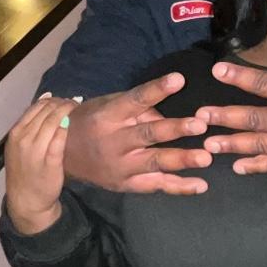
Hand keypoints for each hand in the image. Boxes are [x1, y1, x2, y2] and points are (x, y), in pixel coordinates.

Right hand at [5, 96, 75, 234]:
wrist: (26, 199)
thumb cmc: (26, 170)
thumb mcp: (21, 145)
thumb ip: (33, 123)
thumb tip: (48, 96)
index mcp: (16, 132)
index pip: (36, 106)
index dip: (54, 100)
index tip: (65, 101)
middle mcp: (24, 138)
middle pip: (47, 111)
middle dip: (63, 103)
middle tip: (76, 104)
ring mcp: (36, 149)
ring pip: (54, 120)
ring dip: (69, 111)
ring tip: (78, 111)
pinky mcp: (51, 160)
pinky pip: (61, 136)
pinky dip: (69, 127)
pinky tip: (76, 124)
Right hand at [60, 73, 212, 194]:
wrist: (61, 155)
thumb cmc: (91, 122)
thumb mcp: (108, 106)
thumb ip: (138, 108)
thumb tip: (170, 114)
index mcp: (109, 116)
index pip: (135, 100)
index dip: (156, 89)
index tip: (179, 79)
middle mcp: (114, 142)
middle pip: (147, 134)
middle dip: (175, 129)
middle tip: (200, 125)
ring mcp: (120, 166)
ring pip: (154, 163)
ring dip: (182, 160)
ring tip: (206, 158)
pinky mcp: (125, 185)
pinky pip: (155, 186)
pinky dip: (179, 187)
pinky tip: (201, 186)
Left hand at [196, 61, 266, 173]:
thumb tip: (266, 91)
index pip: (265, 84)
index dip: (240, 77)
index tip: (217, 71)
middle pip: (256, 119)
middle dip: (226, 118)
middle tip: (200, 117)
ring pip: (261, 146)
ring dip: (233, 145)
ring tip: (209, 145)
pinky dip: (256, 166)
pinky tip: (237, 167)